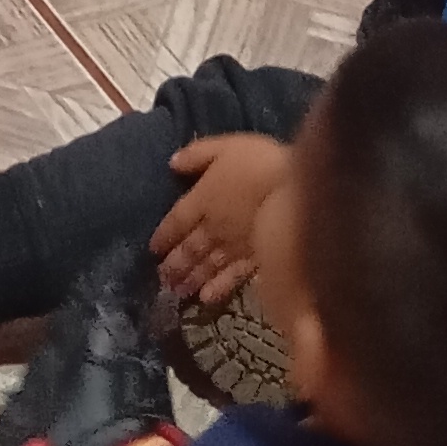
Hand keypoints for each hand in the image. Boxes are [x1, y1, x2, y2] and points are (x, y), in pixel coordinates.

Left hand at [150, 134, 292, 306]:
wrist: (294, 193)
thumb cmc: (261, 163)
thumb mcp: (225, 146)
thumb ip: (198, 155)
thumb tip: (171, 163)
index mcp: (203, 199)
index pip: (177, 220)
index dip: (164, 234)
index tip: (152, 249)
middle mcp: (213, 227)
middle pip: (190, 248)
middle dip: (175, 264)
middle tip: (162, 279)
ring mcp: (233, 247)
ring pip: (206, 265)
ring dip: (190, 278)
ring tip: (177, 292)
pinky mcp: (255, 261)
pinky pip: (231, 278)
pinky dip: (217, 289)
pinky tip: (206, 299)